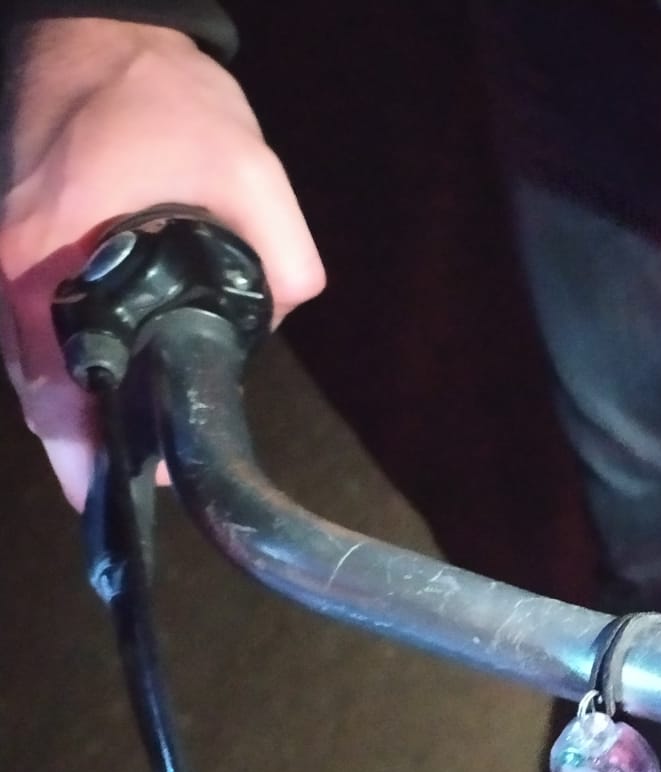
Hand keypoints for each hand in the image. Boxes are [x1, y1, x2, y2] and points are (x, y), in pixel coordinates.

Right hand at [0, 18, 324, 509]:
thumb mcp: (252, 178)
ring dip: (69, 409)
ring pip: (27, 362)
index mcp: (48, 258)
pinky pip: (28, 327)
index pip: (54, 388)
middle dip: (81, 442)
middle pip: (33, 388)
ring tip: (120, 455)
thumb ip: (284, 264)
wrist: (99, 30)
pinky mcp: (11, 245)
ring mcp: (1, 256)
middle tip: (133, 482)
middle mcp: (8, 268)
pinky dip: (60, 365)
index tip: (124, 487)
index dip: (89, 449)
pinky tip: (99, 391)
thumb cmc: (163, 99)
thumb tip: (281, 323)